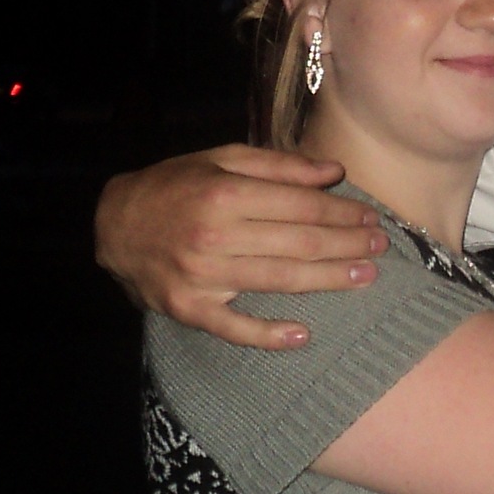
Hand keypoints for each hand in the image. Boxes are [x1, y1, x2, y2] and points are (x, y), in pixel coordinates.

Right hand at [93, 145, 389, 347]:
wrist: (113, 225)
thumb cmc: (174, 185)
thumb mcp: (221, 159)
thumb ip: (278, 165)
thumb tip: (333, 171)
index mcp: (225, 193)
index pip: (301, 206)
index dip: (342, 212)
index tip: (370, 217)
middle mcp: (215, 236)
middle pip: (299, 243)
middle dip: (346, 244)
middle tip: (380, 246)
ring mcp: (202, 277)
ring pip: (279, 280)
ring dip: (329, 279)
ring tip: (365, 276)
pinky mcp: (189, 309)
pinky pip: (234, 328)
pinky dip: (268, 335)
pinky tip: (303, 335)